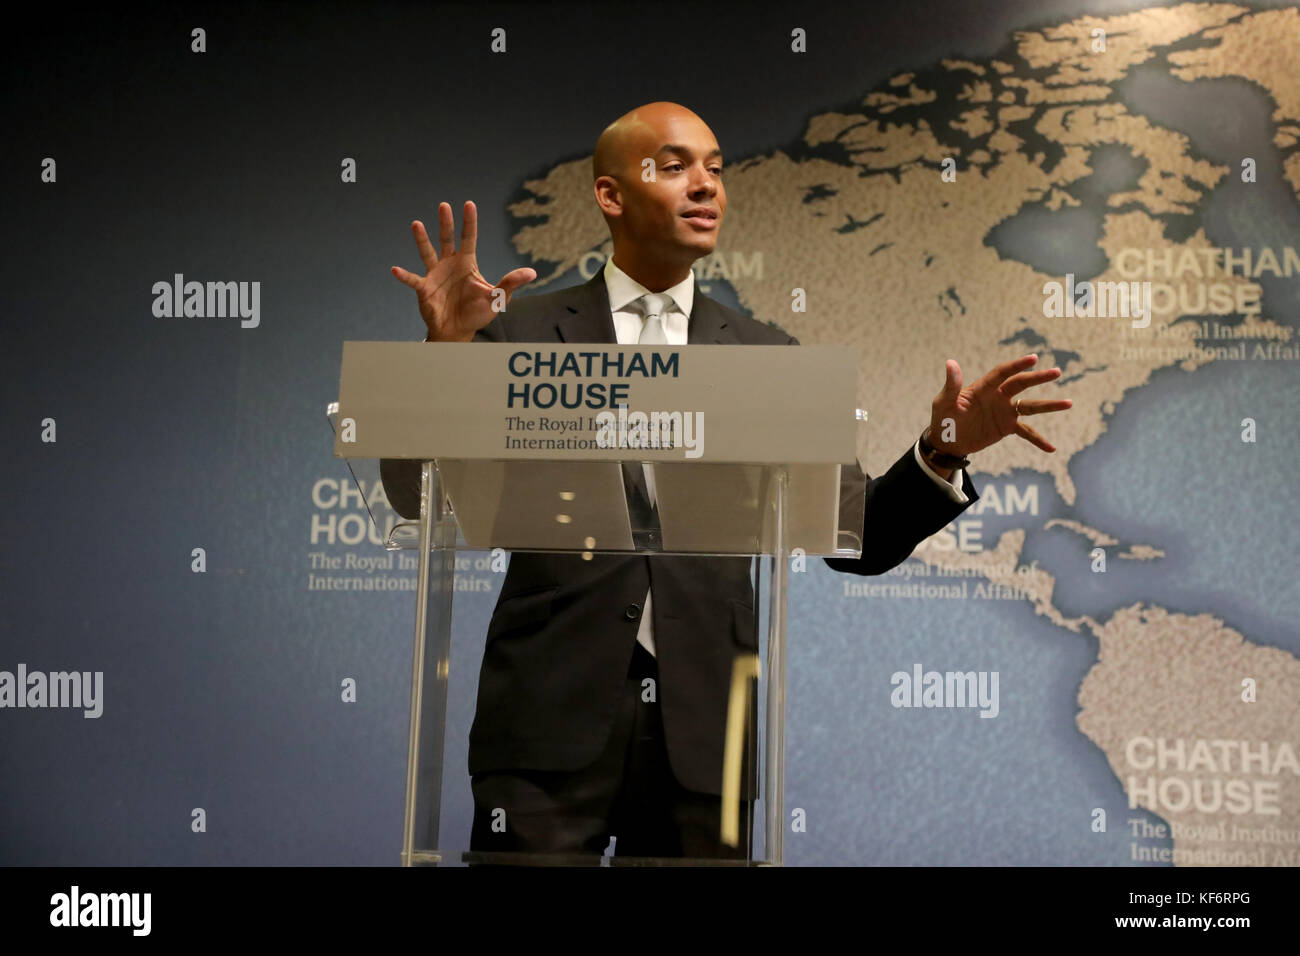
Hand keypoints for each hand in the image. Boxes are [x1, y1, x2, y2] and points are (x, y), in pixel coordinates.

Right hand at [391, 201, 535, 341]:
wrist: (458, 331)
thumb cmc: (477, 313)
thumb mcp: (497, 298)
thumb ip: (511, 283)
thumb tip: (532, 272)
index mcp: (467, 263)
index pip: (468, 238)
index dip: (469, 222)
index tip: (468, 204)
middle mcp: (449, 264)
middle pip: (447, 239)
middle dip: (446, 223)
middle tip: (444, 205)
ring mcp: (435, 275)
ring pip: (427, 253)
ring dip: (422, 239)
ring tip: (416, 224)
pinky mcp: (424, 289)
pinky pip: (412, 280)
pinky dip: (404, 276)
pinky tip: (395, 269)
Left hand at [928, 354, 1071, 456]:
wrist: (947, 440)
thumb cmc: (943, 418)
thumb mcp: (944, 402)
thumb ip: (951, 385)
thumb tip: (950, 363)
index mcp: (983, 388)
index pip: (1002, 373)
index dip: (1016, 366)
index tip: (1033, 358)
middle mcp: (998, 396)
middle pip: (1021, 384)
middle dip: (1038, 378)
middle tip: (1057, 372)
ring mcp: (1004, 412)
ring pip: (1030, 406)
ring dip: (1049, 405)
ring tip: (1069, 403)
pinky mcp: (1007, 427)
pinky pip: (1026, 433)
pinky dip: (1038, 440)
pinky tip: (1052, 448)